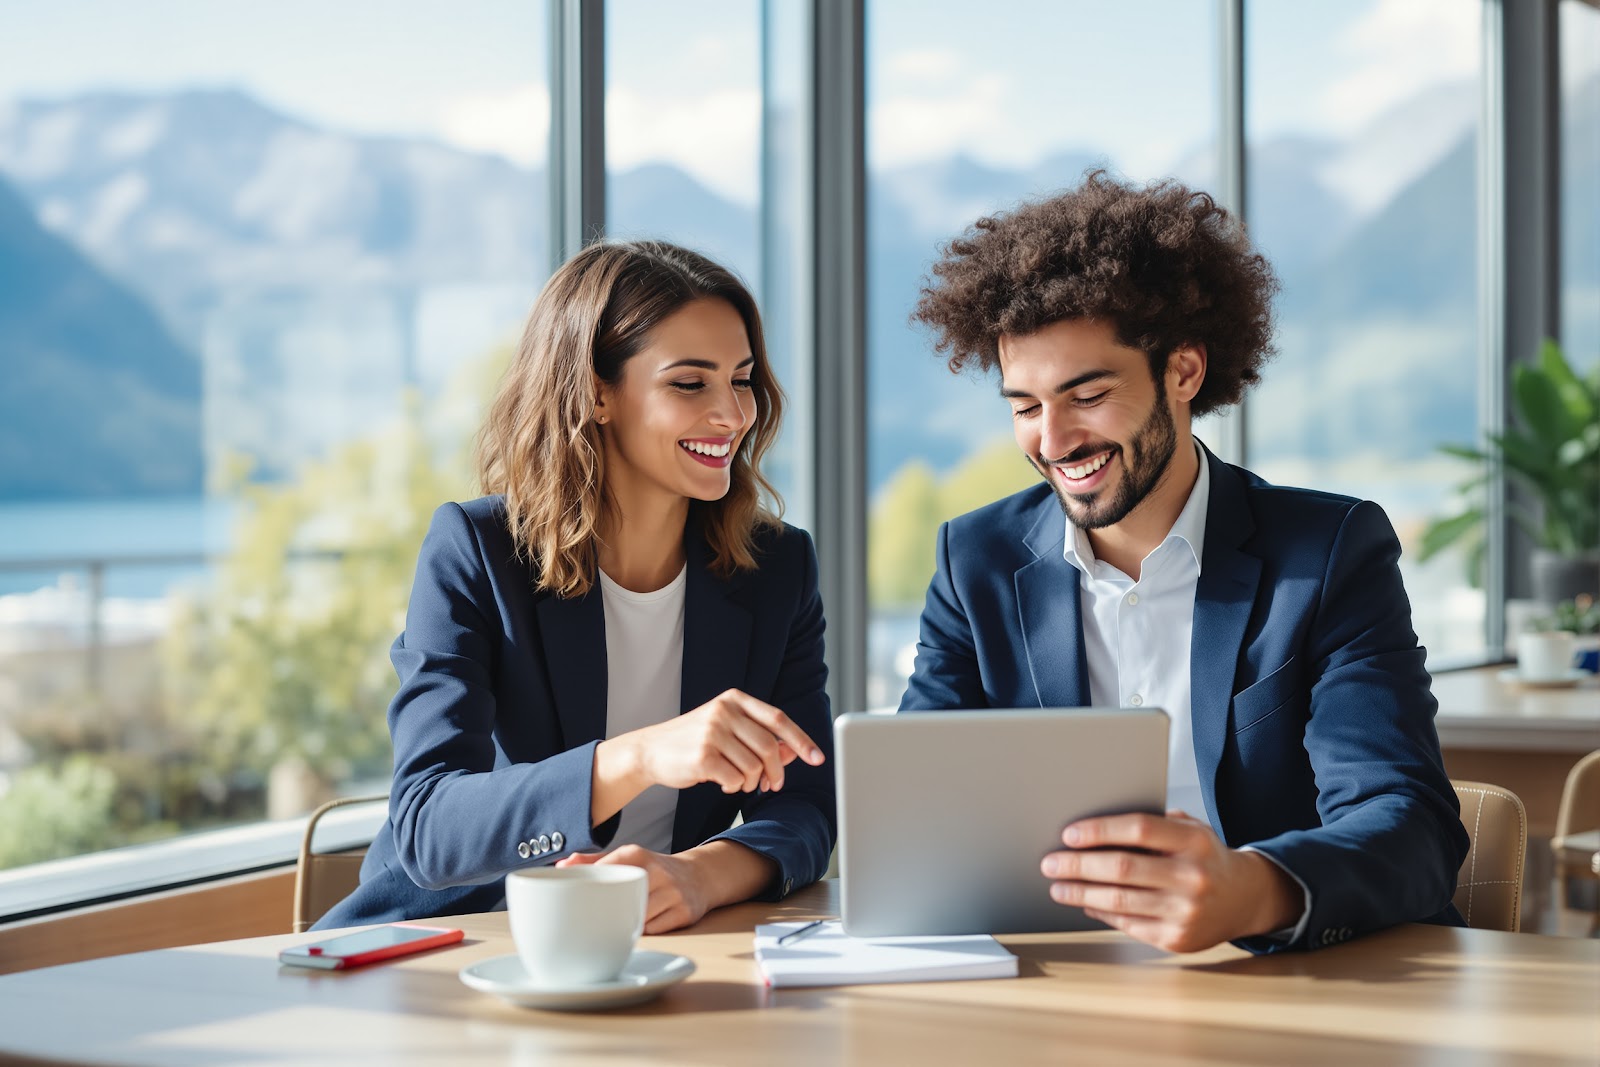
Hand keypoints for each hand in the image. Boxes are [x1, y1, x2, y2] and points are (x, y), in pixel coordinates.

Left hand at [557, 846, 709, 933]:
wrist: (699, 876)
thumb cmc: (653, 870)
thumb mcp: (627, 858)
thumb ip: (594, 862)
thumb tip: (562, 867)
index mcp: (637, 854)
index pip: (605, 871)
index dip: (591, 889)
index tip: (578, 901)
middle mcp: (657, 871)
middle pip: (619, 899)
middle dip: (606, 911)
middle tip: (595, 919)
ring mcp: (673, 893)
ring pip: (637, 917)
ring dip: (625, 923)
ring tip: (621, 920)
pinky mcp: (684, 912)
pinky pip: (653, 930)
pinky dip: (644, 931)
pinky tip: (642, 925)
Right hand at [610, 688, 824, 795]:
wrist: (650, 751)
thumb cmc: (694, 742)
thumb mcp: (728, 732)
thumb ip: (760, 739)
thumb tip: (794, 752)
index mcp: (734, 700)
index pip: (778, 719)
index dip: (801, 740)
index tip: (817, 758)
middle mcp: (724, 711)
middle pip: (769, 747)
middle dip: (776, 772)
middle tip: (772, 785)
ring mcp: (711, 732)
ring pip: (754, 767)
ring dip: (751, 782)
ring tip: (738, 781)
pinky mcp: (702, 756)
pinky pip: (735, 779)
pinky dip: (734, 787)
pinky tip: (723, 783)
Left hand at [1039, 810, 1301, 952]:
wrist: (1245, 899)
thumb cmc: (1205, 857)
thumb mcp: (1190, 830)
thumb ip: (1152, 825)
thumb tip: (1092, 828)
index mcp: (1195, 841)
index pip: (1138, 829)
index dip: (1099, 831)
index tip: (1069, 834)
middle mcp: (1193, 877)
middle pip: (1122, 868)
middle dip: (1078, 865)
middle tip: (1050, 863)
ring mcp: (1186, 912)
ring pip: (1119, 901)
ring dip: (1080, 893)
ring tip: (1058, 886)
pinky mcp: (1177, 939)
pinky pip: (1127, 923)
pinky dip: (1101, 912)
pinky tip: (1085, 902)